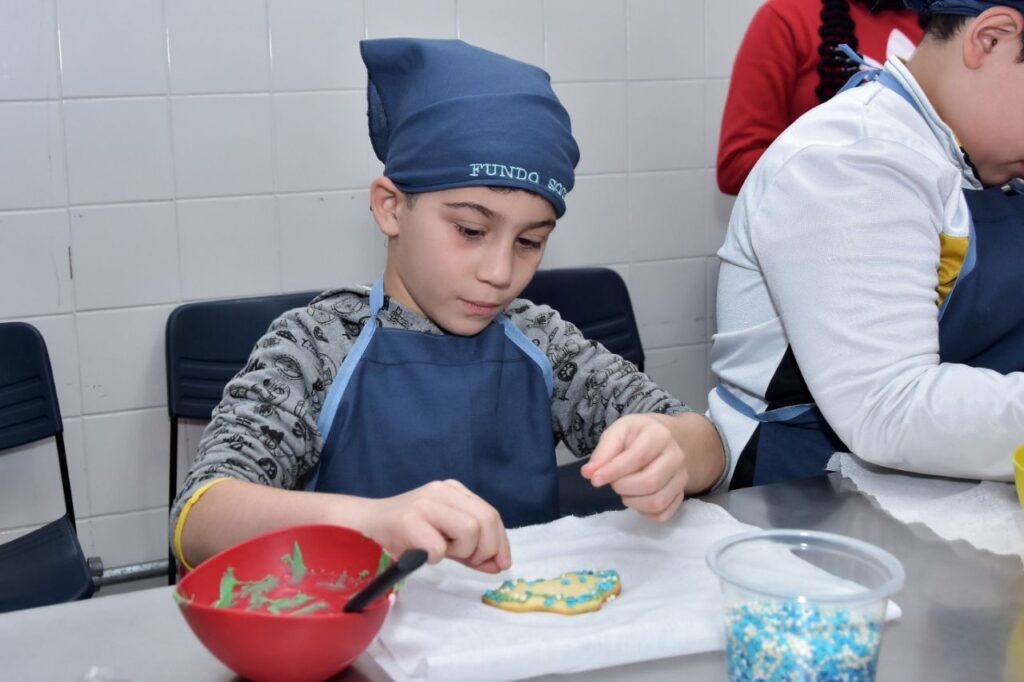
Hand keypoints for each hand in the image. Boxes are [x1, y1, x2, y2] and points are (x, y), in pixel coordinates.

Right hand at [357, 480, 511, 572]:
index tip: (501, 564)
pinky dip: (434, 558)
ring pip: (470, 529)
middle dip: (485, 549)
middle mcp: (442, 490)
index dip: (500, 542)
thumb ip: (471, 550)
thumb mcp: (445, 539)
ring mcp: (424, 503)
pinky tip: (420, 553)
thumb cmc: (404, 535)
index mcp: (453, 491)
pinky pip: (439, 548)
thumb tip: (499, 565)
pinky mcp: (408, 521)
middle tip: (468, 561)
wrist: (363, 527)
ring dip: (460, 552)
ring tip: (441, 552)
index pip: (491, 514)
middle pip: (486, 519)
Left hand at [579, 414, 688, 520]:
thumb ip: (603, 451)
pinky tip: (636, 499)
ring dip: (632, 502)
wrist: (666, 439)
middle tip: (613, 482)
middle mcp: (676, 456)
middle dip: (622, 486)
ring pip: (657, 502)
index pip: (638, 458)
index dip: (613, 471)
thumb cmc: (637, 435)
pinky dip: (644, 513)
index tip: (595, 479)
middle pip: (650, 482)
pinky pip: (663, 514)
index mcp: (659, 435)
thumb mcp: (618, 432)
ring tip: (624, 490)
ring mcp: (682, 477)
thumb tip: (588, 473)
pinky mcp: (681, 495)